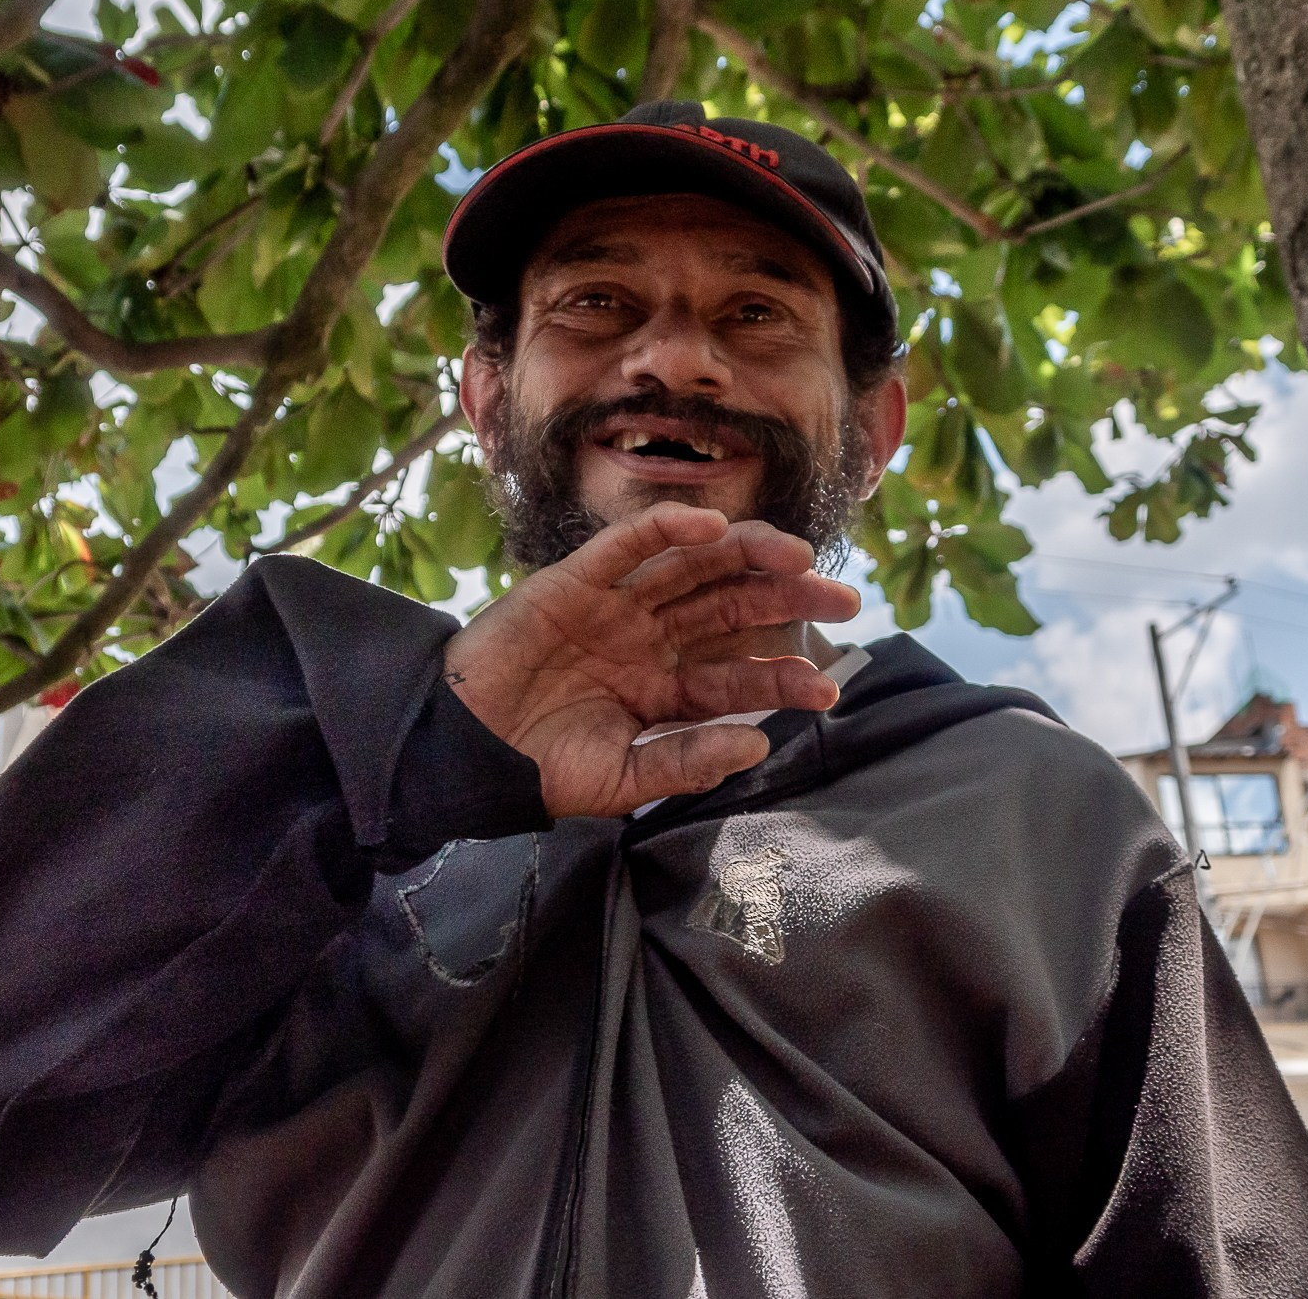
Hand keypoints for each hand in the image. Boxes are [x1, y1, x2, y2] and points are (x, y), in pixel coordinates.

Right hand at [442, 503, 859, 817]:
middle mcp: (648, 638)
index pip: (736, 674)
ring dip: (747, 554)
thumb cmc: (538, 767)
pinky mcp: (574, 581)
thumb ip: (687, 761)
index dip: (782, 678)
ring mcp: (616, 606)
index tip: (828, 689)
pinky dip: (666, 529)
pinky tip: (710, 528)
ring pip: (693, 567)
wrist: (462, 751)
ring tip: (799, 559)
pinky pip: (627, 546)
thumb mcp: (622, 778)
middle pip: (732, 606)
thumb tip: (758, 744)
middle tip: (845, 601)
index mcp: (662, 687)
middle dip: (789, 600)